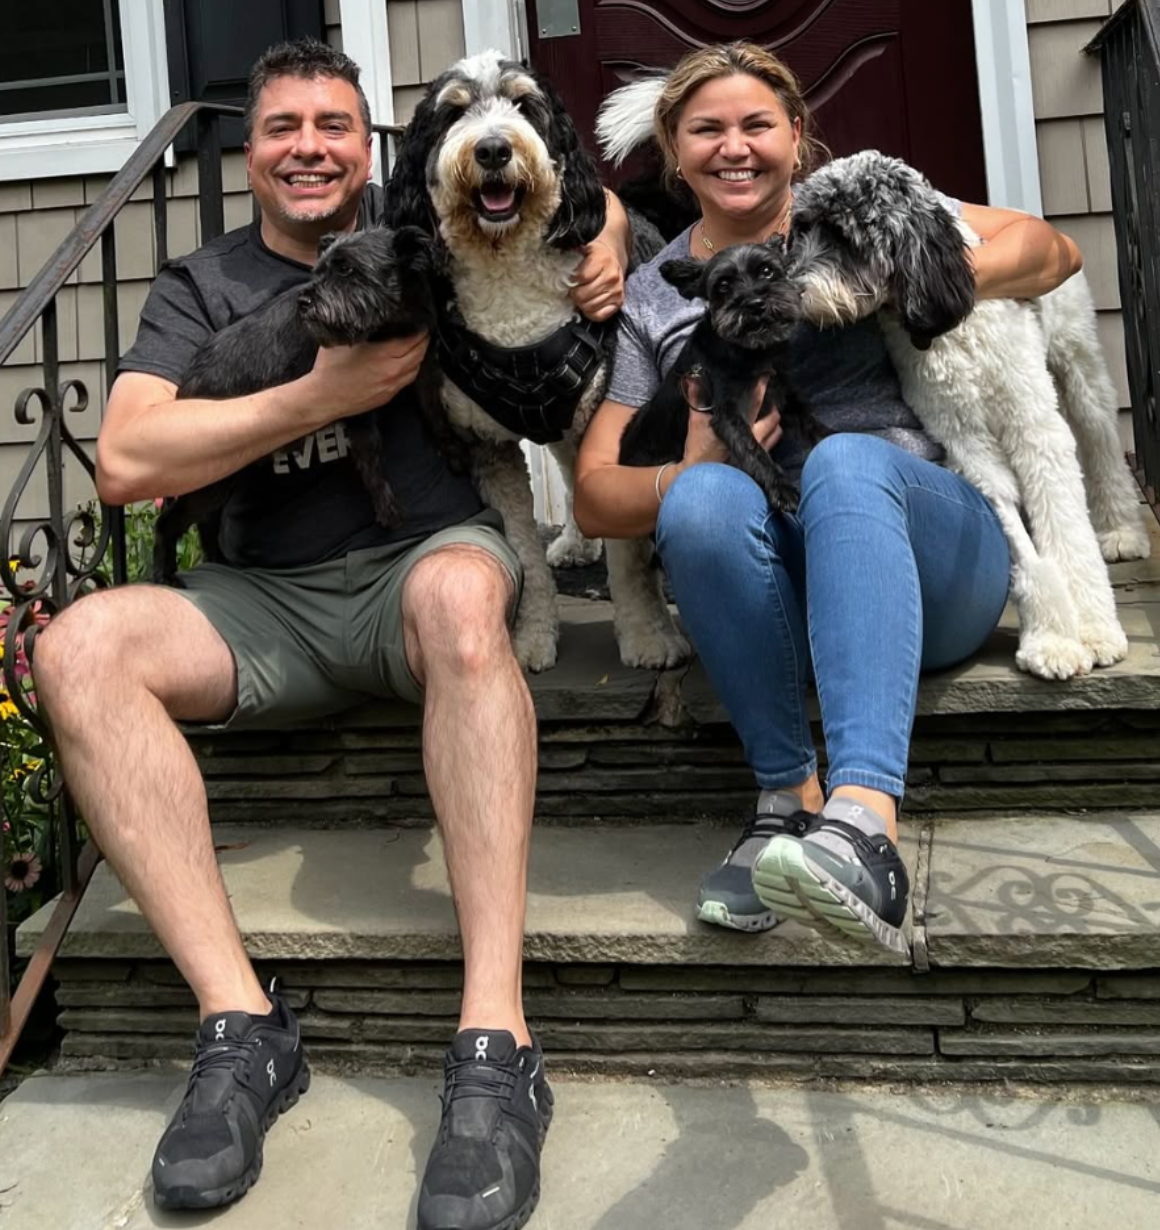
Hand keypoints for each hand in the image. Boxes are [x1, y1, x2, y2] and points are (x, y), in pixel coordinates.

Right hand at [306, 331, 428, 416]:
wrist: (323, 398)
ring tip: (417, 346)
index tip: (420, 322)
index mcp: (383, 354)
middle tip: (422, 331)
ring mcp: (392, 385)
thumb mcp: (344, 340)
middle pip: (419, 353)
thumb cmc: (329, 368)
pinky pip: (407, 380)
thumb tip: (373, 317)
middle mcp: (392, 370)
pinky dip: (411, 369)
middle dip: (423, 341)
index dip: (420, 329)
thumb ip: (362, 329)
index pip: (413, 339)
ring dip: (419, 356)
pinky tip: (407, 363)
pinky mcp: (388, 396)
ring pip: (416, 368)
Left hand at [570, 240, 624, 320]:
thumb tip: (559, 273)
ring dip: (582, 304)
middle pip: (583, 295)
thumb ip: (572, 261)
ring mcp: (616, 291)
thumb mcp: (583, 251)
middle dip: (575, 294)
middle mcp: (611, 277)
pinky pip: (599, 316)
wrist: (614, 258)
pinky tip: (589, 304)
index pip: (581, 277)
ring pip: (589, 307)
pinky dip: (591, 313)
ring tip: (582, 296)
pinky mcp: (618, 302)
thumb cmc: (596, 256)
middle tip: (574, 290)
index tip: (569, 280)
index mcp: (602, 261)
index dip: (571, 280)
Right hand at [679, 372, 782, 468]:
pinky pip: (772, 446)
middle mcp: (755, 437)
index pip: (757, 400)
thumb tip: (693, 379)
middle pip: (774, 416)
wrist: (702, 478)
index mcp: (742, 425)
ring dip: (774, 423)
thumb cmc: (699, 451)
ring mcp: (759, 450)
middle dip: (773, 406)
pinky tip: (764, 434)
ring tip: (767, 416)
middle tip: (768, 399)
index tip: (765, 375)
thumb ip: (697, 399)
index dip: (762, 386)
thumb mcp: (696, 423)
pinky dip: (771, 437)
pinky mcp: (757, 462)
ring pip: (776, 432)